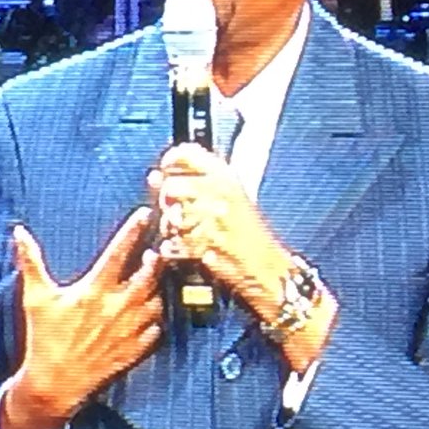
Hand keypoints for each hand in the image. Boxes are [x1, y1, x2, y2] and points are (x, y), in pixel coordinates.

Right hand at [0, 207, 163, 428]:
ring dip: (157, 288)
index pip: (120, 251)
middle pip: (150, 274)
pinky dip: (156, 318)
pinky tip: (149, 312)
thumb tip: (19, 232)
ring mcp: (129, 329)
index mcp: (95, 290)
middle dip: (157, 259)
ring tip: (152, 281)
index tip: (145, 214)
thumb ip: (31, 262)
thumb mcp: (36, 297)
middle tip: (155, 251)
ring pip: (157, 301)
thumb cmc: (44, 338)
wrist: (54, 385)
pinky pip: (157, 328)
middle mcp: (117, 307)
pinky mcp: (135, 349)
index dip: (134, 229)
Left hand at [151, 143, 337, 372]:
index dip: (169, 165)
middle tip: (180, 216)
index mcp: (228, 177)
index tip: (166, 174)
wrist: (272, 274)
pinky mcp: (204, 245)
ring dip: (171, 231)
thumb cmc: (252, 240)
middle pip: (170, 188)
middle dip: (167, 204)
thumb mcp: (232, 200)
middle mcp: (220, 192)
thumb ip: (194, 184)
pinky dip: (175, 252)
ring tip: (189, 238)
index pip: (184, 154)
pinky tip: (190, 253)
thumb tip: (155, 176)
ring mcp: (212, 218)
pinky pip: (171, 244)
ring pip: (169, 217)